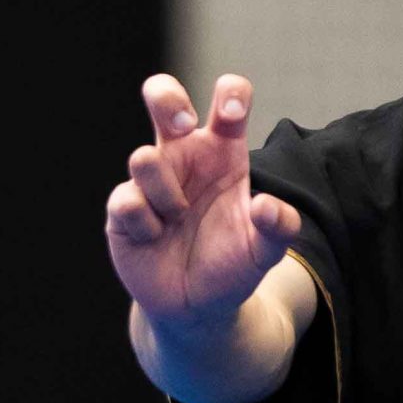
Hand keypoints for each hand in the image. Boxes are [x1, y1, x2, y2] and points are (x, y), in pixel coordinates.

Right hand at [105, 73, 304, 327]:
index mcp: (222, 151)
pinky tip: (156, 238)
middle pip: (163, 97)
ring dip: (166, 193)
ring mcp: (149, 181)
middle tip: (182, 125)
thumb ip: (279, 228)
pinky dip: (146, 223)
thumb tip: (267, 205)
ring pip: (144, 158)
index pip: (228, 102)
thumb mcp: (265, 250)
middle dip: (166, 98)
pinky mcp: (123, 209)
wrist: (197, 307)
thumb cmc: (231, 264)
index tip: (232, 115)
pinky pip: (126, 200)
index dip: (230, 95)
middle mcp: (183, 157)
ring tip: (178, 217)